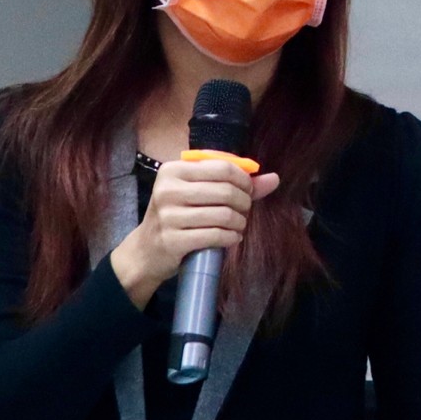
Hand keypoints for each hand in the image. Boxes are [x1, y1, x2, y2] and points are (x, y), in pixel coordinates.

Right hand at [111, 158, 280, 308]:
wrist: (146, 251)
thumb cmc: (177, 216)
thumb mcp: (198, 193)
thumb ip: (236, 184)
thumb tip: (274, 179)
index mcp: (173, 170)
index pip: (223, 168)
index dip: (244, 180)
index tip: (248, 192)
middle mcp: (168, 190)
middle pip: (227, 191)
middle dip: (244, 203)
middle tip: (243, 212)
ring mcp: (168, 216)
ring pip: (224, 215)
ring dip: (240, 222)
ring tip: (238, 226)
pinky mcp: (173, 240)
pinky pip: (216, 235)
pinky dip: (231, 237)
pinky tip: (232, 238)